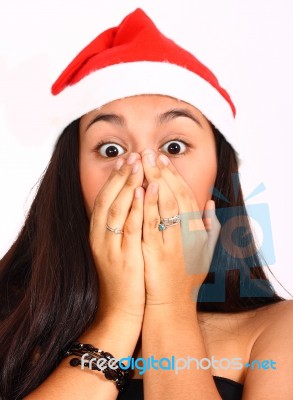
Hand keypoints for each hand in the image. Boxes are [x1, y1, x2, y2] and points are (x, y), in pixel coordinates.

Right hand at [89, 153, 144, 322]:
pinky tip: (142, 192)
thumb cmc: (123, 275)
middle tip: (133, 155)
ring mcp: (111, 247)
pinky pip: (129, 228)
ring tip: (138, 165)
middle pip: (108, 199)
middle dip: (120, 176)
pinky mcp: (124, 257)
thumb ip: (120, 226)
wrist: (119, 307)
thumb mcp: (116, 248)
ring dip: (127, 185)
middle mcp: (100, 237)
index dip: (115, 178)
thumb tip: (131, 204)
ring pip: (116, 209)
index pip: (105, 199)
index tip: (126, 159)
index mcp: (99, 233)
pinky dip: (134, 208)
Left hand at [141, 150, 219, 305]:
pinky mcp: (156, 252)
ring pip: (163, 205)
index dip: (174, 175)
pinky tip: (139, 189)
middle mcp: (187, 234)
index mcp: (197, 231)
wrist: (172, 305)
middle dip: (160, 172)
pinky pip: (151, 224)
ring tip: (141, 162)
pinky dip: (147, 205)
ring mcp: (172, 242)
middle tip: (148, 152)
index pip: (185, 195)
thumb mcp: (205, 251)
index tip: (162, 159)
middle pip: (174, 195)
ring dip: (152, 182)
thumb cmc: (187, 277)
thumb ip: (210, 226)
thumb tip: (210, 203)